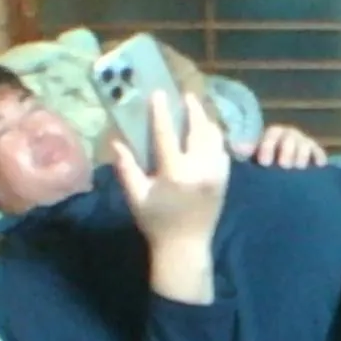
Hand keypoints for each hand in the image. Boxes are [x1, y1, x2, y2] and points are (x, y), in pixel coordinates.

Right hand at [112, 92, 230, 247]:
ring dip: (206, 121)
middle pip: (199, 129)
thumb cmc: (157, 222)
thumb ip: (126, 168)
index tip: (159, 93)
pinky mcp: (224, 178)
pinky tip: (206, 133)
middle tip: (185, 96)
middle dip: (193, 109)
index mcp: (175, 174)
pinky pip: (222, 149)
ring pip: (215, 137)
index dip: (162, 112)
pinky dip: (215, 138)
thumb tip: (116, 141)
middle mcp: (200, 170)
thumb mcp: (137, 197)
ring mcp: (216, 173)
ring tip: (196, 110)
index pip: (167, 135)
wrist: (186, 247)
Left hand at [236, 125, 327, 168]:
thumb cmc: (264, 165)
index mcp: (274, 135)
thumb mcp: (252, 159)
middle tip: (283, 167)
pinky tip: (317, 169)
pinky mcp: (317, 155)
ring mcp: (305, 144)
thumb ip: (245, 153)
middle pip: (290, 139)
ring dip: (301, 157)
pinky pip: (319, 155)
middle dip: (287, 152)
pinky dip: (318, 161)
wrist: (284, 174)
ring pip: (305, 146)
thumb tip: (236, 148)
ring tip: (298, 170)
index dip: (268, 146)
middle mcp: (290, 136)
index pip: (272, 134)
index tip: (265, 163)